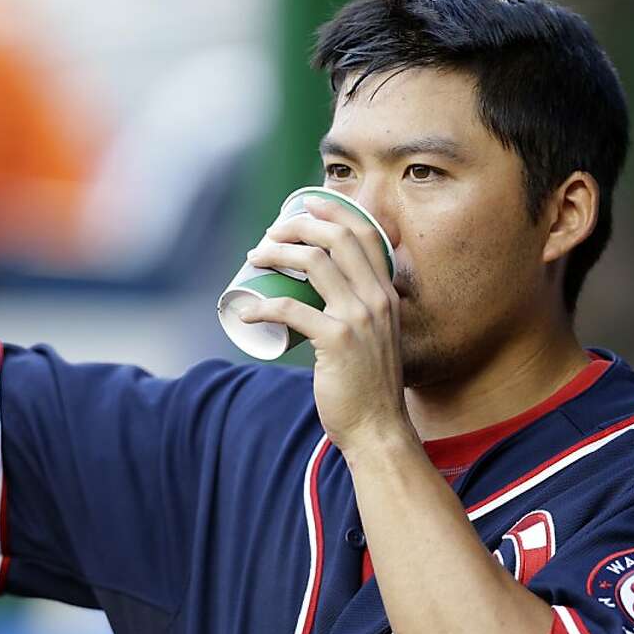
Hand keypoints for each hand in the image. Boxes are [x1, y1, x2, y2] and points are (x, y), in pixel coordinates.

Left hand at [242, 196, 415, 452]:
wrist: (378, 428)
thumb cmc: (368, 387)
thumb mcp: (374, 339)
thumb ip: (361, 316)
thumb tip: (327, 300)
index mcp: (386, 293)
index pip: (365, 234)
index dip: (333, 211)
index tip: (304, 205)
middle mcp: (376, 299)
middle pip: (336, 238)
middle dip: (298, 225)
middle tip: (269, 234)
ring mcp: (358, 318)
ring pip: (313, 262)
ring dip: (276, 253)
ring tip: (254, 260)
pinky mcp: (336, 341)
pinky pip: (291, 309)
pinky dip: (263, 305)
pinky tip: (246, 310)